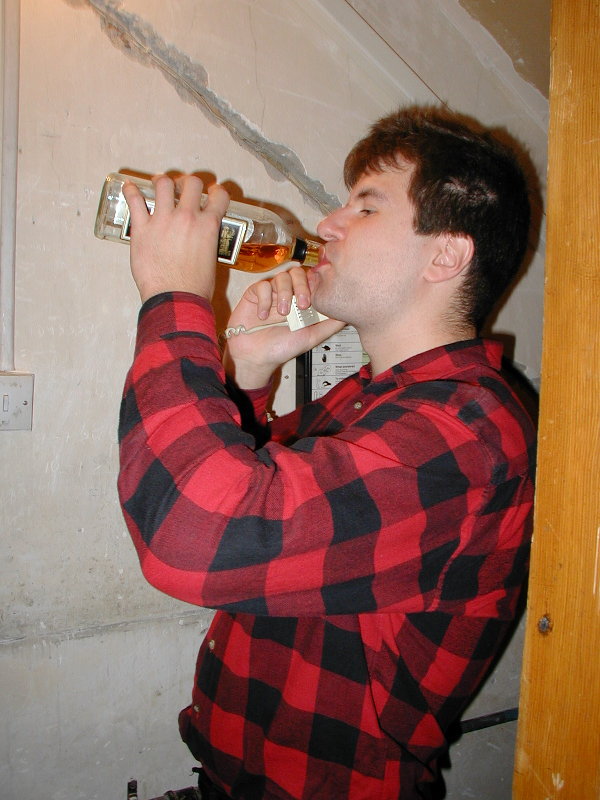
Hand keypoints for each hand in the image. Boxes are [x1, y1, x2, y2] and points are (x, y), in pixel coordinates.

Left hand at [123, 174, 229, 302]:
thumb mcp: (211, 259)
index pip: (219, 196)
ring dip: (162, 182)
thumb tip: (199, 238)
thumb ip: (206, 241)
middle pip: (191, 183)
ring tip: (159, 185)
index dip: (217, 192)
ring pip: (163, 183)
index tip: (212, 192)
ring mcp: (163, 220)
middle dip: (188, 183)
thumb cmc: (194, 288)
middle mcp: (187, 217)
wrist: (176, 300)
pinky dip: (131, 191)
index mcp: (208, 226)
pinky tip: (130, 188)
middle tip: (182, 188)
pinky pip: (134, 200)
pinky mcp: (142, 228)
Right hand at [224, 266, 345, 389]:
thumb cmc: (282, 348)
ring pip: (281, 277)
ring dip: (285, 294)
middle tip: (302, 305)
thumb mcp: (311, 337)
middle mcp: (288, 293)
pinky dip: (264, 300)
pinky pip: (262, 286)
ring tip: (283, 313)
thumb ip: (329, 325)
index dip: (314, 285)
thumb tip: (348, 314)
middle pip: (297, 273)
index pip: (311, 280)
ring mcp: (272, 293)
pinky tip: (263, 316)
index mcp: (302, 300)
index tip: (314, 300)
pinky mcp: (255, 294)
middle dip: (302, 287)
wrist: (257, 357)